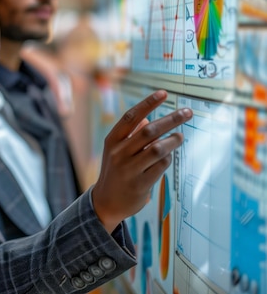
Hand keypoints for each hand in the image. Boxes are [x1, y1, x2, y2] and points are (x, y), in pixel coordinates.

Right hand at [91, 90, 192, 232]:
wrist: (106, 202)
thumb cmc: (115, 171)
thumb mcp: (115, 151)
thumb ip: (129, 135)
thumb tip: (146, 118)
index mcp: (112, 140)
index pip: (131, 117)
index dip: (148, 104)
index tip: (164, 93)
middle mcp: (119, 153)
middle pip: (149, 130)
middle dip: (171, 119)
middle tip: (187, 112)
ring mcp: (129, 169)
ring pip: (158, 149)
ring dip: (173, 140)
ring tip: (180, 136)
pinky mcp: (140, 184)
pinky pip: (161, 166)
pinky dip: (168, 158)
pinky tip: (169, 156)